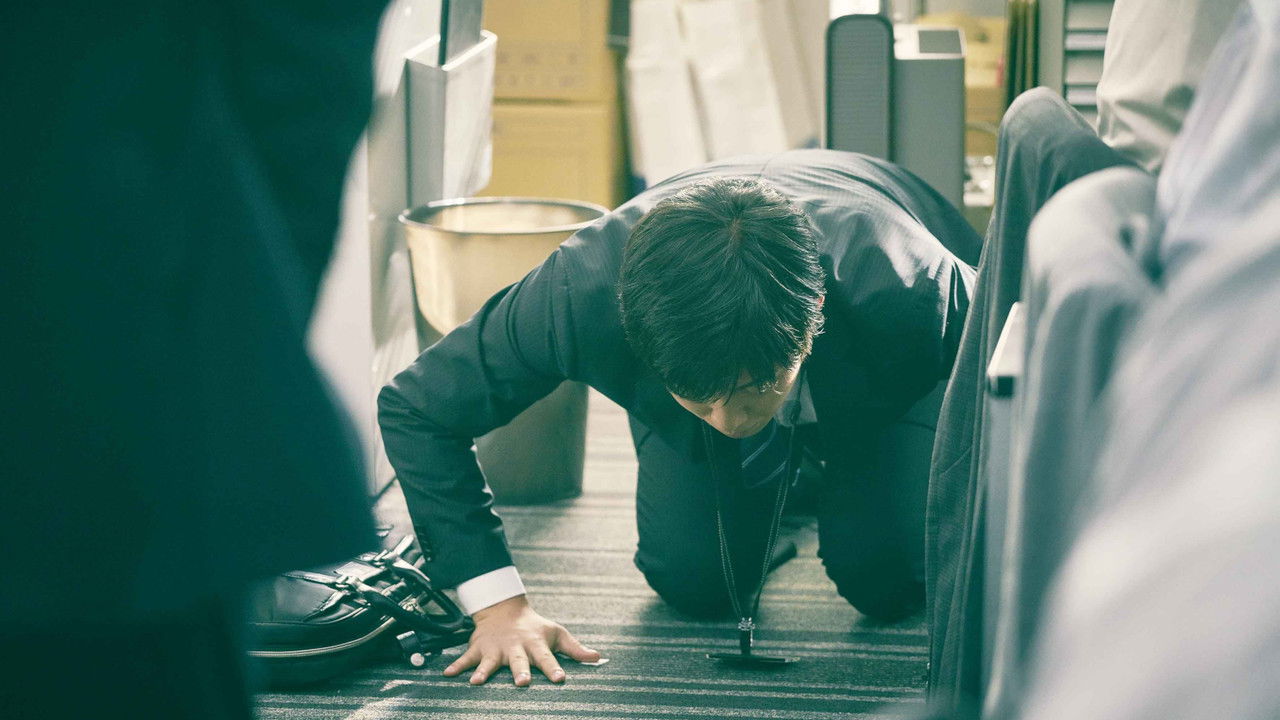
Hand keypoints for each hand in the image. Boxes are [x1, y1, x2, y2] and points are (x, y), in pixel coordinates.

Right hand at [443, 594, 600, 685]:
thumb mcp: (557, 634)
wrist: (505, 610)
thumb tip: (598, 658)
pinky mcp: (479, 649)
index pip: (547, 657)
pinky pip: (465, 658)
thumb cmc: (535, 627)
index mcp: (535, 644)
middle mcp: (515, 647)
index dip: (554, 668)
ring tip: (476, 681)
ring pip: (489, 662)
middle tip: (522, 683)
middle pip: (518, 661)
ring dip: (483, 671)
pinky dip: (456, 666)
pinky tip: (448, 675)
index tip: (560, 679)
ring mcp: (495, 649)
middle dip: (520, 671)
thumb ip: (576, 649)